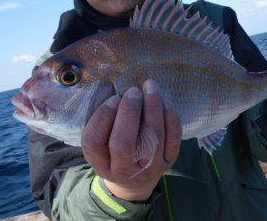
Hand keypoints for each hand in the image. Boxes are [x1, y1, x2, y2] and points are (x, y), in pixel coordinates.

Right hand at [81, 79, 181, 200]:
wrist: (135, 180)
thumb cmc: (113, 151)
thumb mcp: (101, 143)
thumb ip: (103, 121)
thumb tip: (114, 88)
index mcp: (101, 165)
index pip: (94, 142)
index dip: (102, 117)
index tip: (114, 98)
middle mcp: (123, 171)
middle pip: (123, 143)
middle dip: (128, 112)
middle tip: (132, 91)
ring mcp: (149, 168)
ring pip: (152, 137)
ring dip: (152, 107)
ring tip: (150, 86)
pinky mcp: (169, 161)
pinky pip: (173, 137)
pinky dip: (170, 116)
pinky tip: (164, 100)